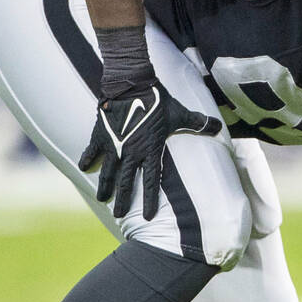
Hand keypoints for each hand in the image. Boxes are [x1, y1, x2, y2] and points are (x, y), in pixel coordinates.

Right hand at [78, 82, 221, 218]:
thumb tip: (219, 126)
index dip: (150, 201)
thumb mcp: (180, 113)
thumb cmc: (158, 99)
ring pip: (108, 172)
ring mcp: (114, 144)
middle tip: (119, 215)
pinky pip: (92, 150)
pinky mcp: (101, 133)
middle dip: (123, 201)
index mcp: (150, 150)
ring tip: (101, 199)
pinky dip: (87, 158)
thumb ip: (198, 123)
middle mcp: (131, 152)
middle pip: (126, 183)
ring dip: (104, 186)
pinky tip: (82, 167)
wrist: (131, 84)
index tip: (148, 217)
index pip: (151, 182)